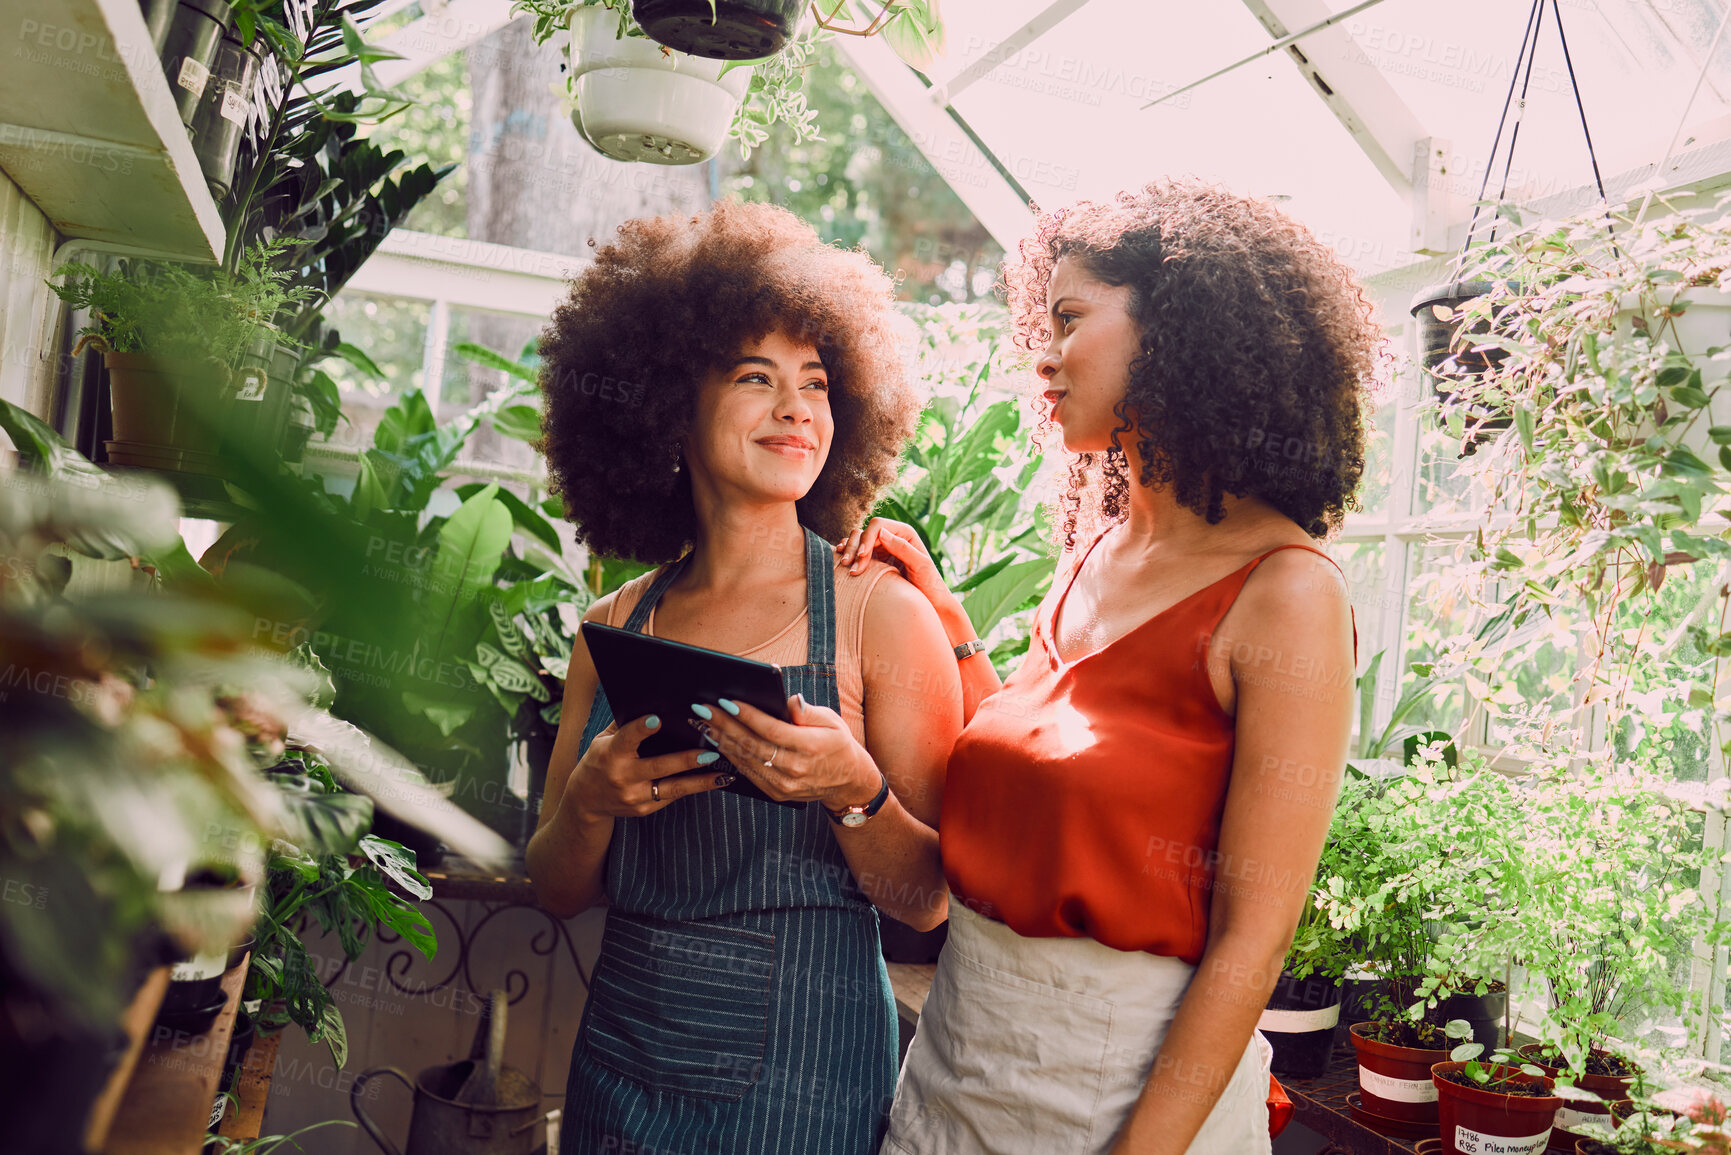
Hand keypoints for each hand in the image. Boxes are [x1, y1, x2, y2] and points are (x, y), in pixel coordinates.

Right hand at [566, 713, 733, 819]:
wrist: (585, 801)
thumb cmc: (599, 761)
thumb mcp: (603, 741)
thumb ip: (624, 725)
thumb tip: (652, 702)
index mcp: (610, 754)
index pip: (627, 739)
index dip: (641, 729)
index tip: (657, 719)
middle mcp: (623, 777)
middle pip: (658, 767)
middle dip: (685, 760)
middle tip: (711, 753)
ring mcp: (634, 796)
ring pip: (672, 788)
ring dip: (700, 782)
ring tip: (723, 775)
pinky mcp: (644, 809)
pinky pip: (672, 797)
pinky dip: (693, 788)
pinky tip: (714, 782)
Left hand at [689, 695, 879, 810]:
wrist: (849, 782)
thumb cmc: (838, 744)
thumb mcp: (832, 721)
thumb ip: (808, 711)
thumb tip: (788, 700)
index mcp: (811, 747)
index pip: (772, 729)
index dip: (747, 715)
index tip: (726, 700)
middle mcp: (796, 769)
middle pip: (752, 744)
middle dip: (724, 724)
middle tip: (702, 708)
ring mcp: (785, 784)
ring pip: (746, 760)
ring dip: (721, 740)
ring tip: (703, 722)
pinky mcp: (777, 793)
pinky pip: (748, 772)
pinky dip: (730, 756)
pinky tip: (717, 741)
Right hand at [835, 518, 972, 639]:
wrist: (931, 603)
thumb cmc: (930, 585)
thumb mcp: (921, 566)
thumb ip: (903, 548)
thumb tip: (881, 533)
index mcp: (904, 533)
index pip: (877, 526)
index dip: (866, 539)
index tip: (861, 557)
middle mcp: (892, 537)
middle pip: (864, 532)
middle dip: (855, 548)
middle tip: (849, 567)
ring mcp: (882, 548)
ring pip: (857, 541)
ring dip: (849, 552)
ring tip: (845, 567)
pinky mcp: (875, 561)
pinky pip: (857, 552)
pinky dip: (849, 555)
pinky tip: (843, 563)